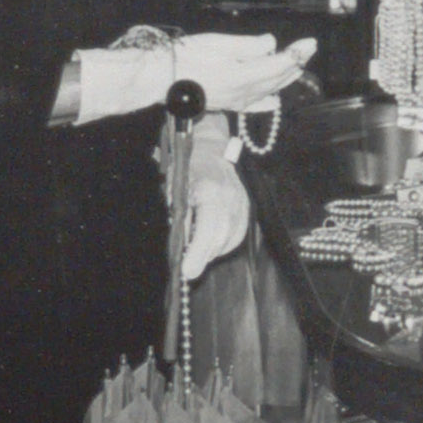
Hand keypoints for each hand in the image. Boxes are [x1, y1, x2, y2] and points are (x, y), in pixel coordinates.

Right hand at [171, 31, 312, 110]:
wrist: (161, 78)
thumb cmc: (187, 57)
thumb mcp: (220, 43)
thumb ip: (250, 46)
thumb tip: (271, 45)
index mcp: (245, 75)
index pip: (280, 64)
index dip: (297, 53)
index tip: (310, 43)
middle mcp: (245, 92)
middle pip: (278, 79)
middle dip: (295, 64)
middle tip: (308, 50)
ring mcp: (236, 101)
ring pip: (269, 91)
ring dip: (285, 79)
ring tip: (296, 67)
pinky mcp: (226, 105)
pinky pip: (252, 106)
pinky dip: (266, 102)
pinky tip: (273, 101)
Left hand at [177, 138, 254, 281]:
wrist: (211, 150)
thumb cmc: (187, 169)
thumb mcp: (176, 190)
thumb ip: (180, 218)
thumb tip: (181, 248)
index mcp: (211, 190)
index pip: (208, 228)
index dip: (197, 252)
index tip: (187, 272)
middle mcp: (231, 198)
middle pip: (221, 238)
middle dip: (203, 257)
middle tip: (187, 271)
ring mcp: (242, 203)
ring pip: (230, 240)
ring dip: (211, 252)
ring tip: (195, 253)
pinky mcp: (247, 209)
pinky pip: (236, 236)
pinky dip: (222, 245)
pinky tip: (210, 245)